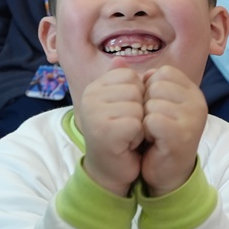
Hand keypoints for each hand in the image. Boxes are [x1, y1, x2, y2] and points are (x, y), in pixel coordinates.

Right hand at [76, 66, 145, 195]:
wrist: (110, 170)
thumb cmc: (119, 136)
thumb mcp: (120, 105)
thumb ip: (120, 82)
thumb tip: (120, 58)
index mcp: (94, 87)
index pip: (130, 75)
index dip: (137, 96)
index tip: (125, 113)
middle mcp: (89, 97)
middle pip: (135, 90)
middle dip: (139, 111)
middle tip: (126, 128)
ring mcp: (94, 113)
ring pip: (138, 107)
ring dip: (139, 125)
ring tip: (126, 136)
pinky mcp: (104, 130)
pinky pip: (136, 123)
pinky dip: (137, 137)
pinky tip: (127, 145)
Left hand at [140, 65, 206, 195]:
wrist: (167, 173)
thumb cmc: (158, 137)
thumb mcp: (152, 105)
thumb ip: (142, 83)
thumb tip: (119, 61)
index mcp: (192, 91)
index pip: (163, 73)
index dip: (149, 90)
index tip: (154, 110)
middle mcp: (198, 101)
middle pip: (157, 86)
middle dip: (146, 105)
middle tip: (153, 125)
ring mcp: (193, 118)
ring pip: (152, 103)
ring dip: (145, 120)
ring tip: (154, 134)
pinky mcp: (183, 135)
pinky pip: (152, 120)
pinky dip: (146, 132)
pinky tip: (153, 141)